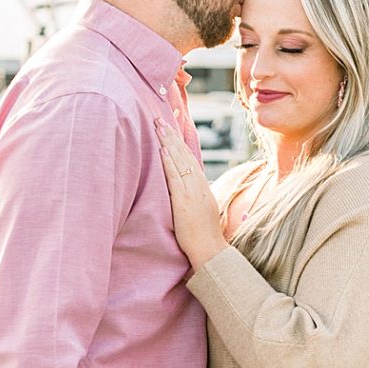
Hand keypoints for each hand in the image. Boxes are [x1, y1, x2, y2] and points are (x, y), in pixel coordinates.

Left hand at [154, 118, 228, 270]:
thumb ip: (191, 197)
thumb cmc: (203, 235)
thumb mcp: (199, 210)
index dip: (180, 141)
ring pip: (180, 161)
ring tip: (158, 125)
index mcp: (202, 186)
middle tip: (160, 117)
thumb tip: (180, 190)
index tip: (171, 125)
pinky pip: (176, 177)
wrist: (210, 250)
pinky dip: (170, 163)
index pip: (189, 157)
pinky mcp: (184, 201)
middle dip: (171, 135)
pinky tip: (163, 150)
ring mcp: (192, 192)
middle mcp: (198, 185)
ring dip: (168, 142)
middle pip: (184, 154)